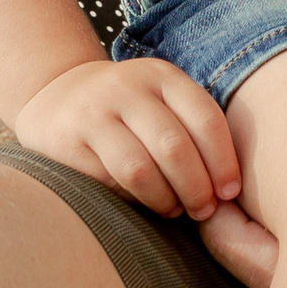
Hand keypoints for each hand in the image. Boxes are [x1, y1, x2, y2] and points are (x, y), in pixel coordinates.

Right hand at [8, 58, 239, 221]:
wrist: (57, 97)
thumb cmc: (128, 109)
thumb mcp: (161, 99)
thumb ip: (192, 126)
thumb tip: (229, 185)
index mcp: (161, 76)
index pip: (205, 118)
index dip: (223, 161)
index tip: (229, 192)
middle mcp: (127, 89)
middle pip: (174, 147)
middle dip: (196, 188)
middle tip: (203, 211)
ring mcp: (94, 114)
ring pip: (140, 169)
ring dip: (165, 200)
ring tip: (175, 211)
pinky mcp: (68, 142)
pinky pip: (108, 181)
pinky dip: (133, 200)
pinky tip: (143, 204)